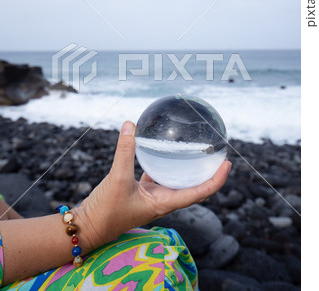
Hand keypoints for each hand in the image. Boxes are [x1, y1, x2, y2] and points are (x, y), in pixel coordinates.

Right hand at [78, 121, 231, 250]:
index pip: (200, 193)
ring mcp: (153, 197)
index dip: (216, 180)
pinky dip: (164, 165)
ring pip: (177, 182)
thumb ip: (125, 151)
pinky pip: (159, 176)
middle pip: (194, 188)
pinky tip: (161, 151)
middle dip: (207, 173)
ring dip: (187, 169)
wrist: (88, 226)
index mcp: (165, 203)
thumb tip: (131, 124)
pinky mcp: (142, 192)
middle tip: (217, 154)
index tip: (227, 163)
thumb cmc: (105, 210)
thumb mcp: (117, 178)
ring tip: (195, 151)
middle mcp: (163, 201)